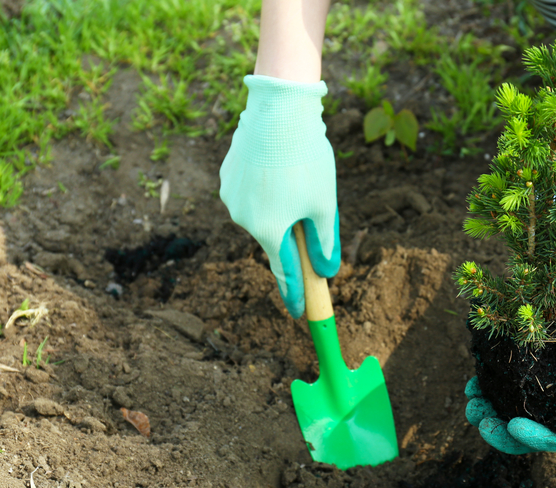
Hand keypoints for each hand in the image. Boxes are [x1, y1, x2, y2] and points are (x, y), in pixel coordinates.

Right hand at [219, 75, 339, 318]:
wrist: (278, 109)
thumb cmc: (306, 159)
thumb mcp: (324, 205)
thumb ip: (325, 243)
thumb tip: (327, 272)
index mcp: (269, 231)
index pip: (285, 272)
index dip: (294, 293)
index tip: (297, 311)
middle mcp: (243, 218)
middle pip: (274, 238)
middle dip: (292, 235)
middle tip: (310, 213)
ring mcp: (231, 196)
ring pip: (261, 213)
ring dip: (279, 207)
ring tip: (296, 176)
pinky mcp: (227, 175)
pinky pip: (251, 192)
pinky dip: (266, 188)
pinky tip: (279, 167)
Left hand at [464, 242, 555, 454]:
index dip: (536, 438)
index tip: (512, 426)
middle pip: (533, 436)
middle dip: (502, 433)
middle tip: (479, 420)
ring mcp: (551, 397)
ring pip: (516, 418)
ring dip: (490, 415)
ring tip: (471, 403)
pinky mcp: (536, 380)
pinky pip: (509, 395)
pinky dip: (490, 393)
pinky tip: (473, 385)